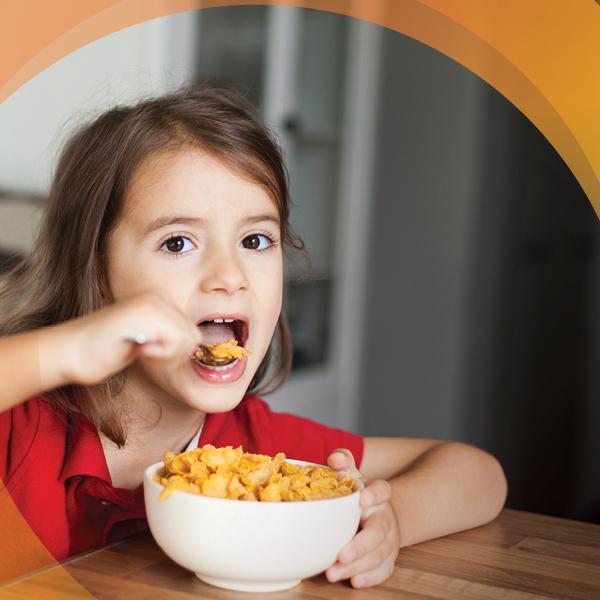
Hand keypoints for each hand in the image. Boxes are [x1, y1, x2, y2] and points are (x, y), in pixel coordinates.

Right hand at [44, 290, 201, 386]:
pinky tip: (140, 349)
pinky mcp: (146, 313)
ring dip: (167, 353)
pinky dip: (161, 353)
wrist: (69, 352)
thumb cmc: (103, 352)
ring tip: (142, 349)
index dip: (176, 350)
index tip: (150, 351)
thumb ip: (168, 337)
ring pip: (187, 337)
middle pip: (194, 334)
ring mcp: (151, 302)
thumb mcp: (145, 341)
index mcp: (157, 301)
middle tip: (146, 352)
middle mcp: (156, 297)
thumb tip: (195, 341)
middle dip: (174, 353)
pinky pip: (176, 340)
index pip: (192, 330)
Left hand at [325, 448, 400, 587]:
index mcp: (377, 496)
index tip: (362, 499)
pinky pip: (382, 571)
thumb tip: (335, 459)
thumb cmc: (357, 497)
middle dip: (361, 545)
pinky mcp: (387, 560)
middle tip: (341, 554)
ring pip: (378, 555)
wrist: (376, 516)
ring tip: (332, 573)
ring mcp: (388, 541)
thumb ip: (344, 462)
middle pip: (379, 531)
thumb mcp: (352, 475)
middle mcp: (385, 518)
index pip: (382, 490)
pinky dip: (369, 578)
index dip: (375, 494)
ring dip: (357, 567)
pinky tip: (354, 581)